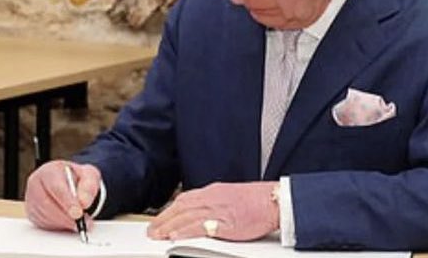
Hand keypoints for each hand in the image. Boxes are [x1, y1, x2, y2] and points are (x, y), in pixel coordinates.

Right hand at [24, 160, 101, 230]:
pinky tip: (68, 222)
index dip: (67, 201)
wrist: (68, 184)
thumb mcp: (88, 175)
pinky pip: (43, 224)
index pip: (55, 187)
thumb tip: (84, 202)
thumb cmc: (76, 178)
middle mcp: (35, 185)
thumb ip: (89, 186)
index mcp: (48, 171)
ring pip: (45, 216)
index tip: (78, 213)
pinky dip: (58, 226)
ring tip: (78, 222)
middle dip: (66, 216)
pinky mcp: (32, 214)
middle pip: (47, 204)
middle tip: (81, 222)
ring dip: (63, 222)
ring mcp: (31, 200)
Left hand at [147, 181, 279, 241]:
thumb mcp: (232, 197)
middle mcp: (213, 198)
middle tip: (152, 229)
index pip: (186, 199)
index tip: (160, 218)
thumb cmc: (259, 201)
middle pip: (181, 207)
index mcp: (215, 191)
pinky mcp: (225, 224)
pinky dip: (185, 231)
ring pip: (186, 216)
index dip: (170, 209)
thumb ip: (216, 204)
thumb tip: (204, 214)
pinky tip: (175, 236)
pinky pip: (200, 227)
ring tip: (156, 234)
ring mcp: (218, 210)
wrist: (276, 201)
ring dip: (168, 226)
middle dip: (163, 218)